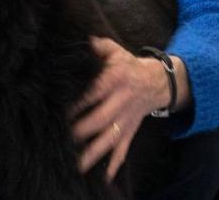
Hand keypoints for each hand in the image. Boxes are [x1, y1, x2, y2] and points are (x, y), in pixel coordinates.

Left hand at [70, 36, 170, 180]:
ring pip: (110, 138)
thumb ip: (98, 46)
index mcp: (116, 79)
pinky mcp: (131, 131)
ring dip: (94, 153)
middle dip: (82, 131)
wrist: (158, 81)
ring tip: (78, 165)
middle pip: (101, 119)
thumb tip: (84, 40)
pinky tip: (104, 177)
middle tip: (63, 140)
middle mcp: (122, 101)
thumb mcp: (115, 51)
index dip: (79, 102)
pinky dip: (114, 164)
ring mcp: (127, 119)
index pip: (95, 92)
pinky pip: (123, 149)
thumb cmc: (129, 66)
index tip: (60, 110)